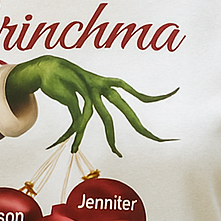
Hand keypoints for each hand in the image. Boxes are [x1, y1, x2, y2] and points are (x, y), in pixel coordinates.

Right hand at [5, 55, 176, 155]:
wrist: (47, 67)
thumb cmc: (67, 81)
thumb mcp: (83, 93)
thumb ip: (91, 105)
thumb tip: (89, 121)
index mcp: (109, 86)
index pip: (136, 93)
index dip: (153, 96)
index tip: (173, 92)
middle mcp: (104, 88)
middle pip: (128, 110)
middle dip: (143, 127)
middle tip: (162, 140)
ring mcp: (91, 91)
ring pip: (106, 120)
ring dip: (110, 139)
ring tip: (118, 153)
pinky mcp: (77, 96)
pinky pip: (80, 121)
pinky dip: (77, 135)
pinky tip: (75, 146)